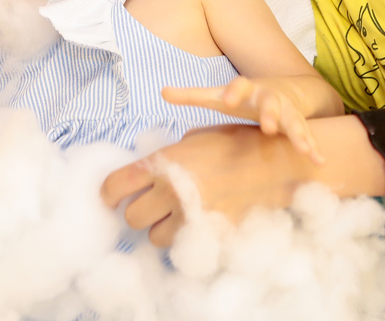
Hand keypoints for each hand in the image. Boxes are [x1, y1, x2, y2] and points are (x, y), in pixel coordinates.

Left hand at [101, 125, 309, 245]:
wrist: (276, 164)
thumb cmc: (234, 144)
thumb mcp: (193, 138)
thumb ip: (165, 158)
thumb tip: (145, 173)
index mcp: (164, 162)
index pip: (114, 186)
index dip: (108, 194)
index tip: (112, 198)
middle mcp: (173, 191)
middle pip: (132, 217)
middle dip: (138, 212)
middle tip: (152, 204)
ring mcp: (192, 216)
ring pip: (155, 238)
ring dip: (162, 228)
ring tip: (179, 212)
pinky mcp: (210, 235)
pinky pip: (185, 246)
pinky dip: (187, 238)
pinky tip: (199, 221)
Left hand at [163, 77, 322, 163]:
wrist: (285, 90)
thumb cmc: (243, 97)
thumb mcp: (218, 95)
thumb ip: (192, 95)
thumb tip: (161, 91)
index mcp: (247, 89)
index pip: (239, 86)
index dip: (234, 92)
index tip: (227, 100)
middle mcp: (269, 98)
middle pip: (271, 102)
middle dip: (271, 113)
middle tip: (269, 126)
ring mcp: (287, 112)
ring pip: (294, 120)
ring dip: (299, 133)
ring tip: (304, 148)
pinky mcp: (300, 126)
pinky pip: (308, 137)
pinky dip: (314, 148)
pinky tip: (319, 161)